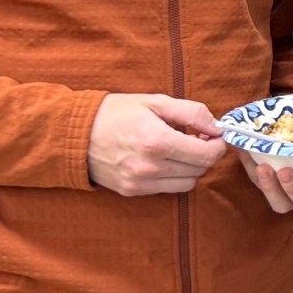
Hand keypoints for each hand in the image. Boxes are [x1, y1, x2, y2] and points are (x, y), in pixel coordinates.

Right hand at [87, 93, 226, 195]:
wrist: (74, 134)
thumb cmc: (116, 113)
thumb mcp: (155, 101)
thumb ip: (192, 113)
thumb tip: (217, 127)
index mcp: (157, 141)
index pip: (207, 155)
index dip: (217, 144)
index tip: (213, 135)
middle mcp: (150, 167)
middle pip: (200, 170)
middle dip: (205, 154)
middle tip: (196, 138)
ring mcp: (141, 182)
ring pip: (188, 182)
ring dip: (191, 167)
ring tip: (178, 148)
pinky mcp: (133, 191)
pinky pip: (169, 188)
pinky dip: (174, 176)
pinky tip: (163, 159)